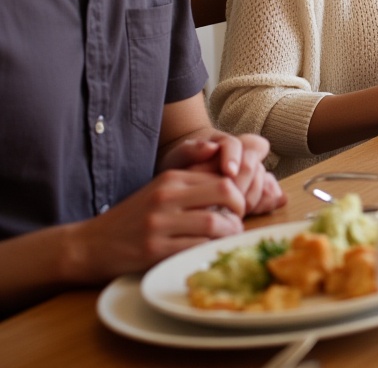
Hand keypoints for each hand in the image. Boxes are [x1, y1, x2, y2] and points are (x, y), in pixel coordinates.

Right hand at [73, 169, 248, 279]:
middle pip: (225, 191)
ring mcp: (159, 223)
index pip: (220, 176)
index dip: (237, 192)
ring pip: (216, 222)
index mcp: (170, 179)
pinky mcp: (154, 250)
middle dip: (240, 207)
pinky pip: (197, 247)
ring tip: (226, 238)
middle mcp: (166, 196)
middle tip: (237, 220)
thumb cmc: (131, 219)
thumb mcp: (158, 192)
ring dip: (230, 232)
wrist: (88, 246)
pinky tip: (208, 250)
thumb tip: (232, 184)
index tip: (236, 206)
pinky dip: (210, 249)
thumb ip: (191, 186)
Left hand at [158, 130, 285, 216]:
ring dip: (254, 195)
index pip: (236, 145)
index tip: (229, 172)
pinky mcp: (257, 188)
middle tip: (229, 198)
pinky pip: (271, 193)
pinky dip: (267, 201)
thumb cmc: (180, 169)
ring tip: (239, 210)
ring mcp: (252, 172)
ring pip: (264, 179)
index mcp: (225, 144)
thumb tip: (211, 147)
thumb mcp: (177, 159)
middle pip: (252, 164)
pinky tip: (259, 210)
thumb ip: (189, 151)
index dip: (235, 157)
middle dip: (244, 182)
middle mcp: (243, 155)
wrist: (183, 186)